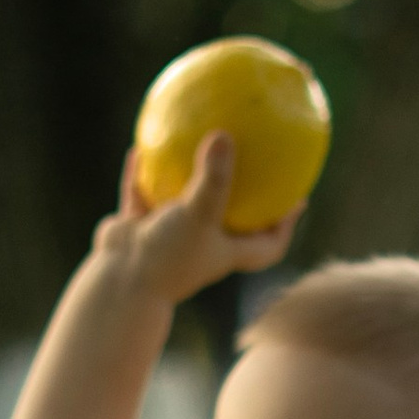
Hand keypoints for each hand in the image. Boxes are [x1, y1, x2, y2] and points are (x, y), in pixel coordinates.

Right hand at [93, 132, 299, 308]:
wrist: (120, 282)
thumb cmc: (168, 255)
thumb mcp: (200, 213)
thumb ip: (215, 177)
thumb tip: (224, 135)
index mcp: (224, 252)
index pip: (267, 246)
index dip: (284, 226)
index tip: (299, 200)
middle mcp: (199, 246)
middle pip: (227, 222)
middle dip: (239, 199)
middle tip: (251, 162)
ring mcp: (167, 239)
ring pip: (180, 205)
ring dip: (186, 180)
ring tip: (193, 146)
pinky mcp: (138, 231)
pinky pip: (142, 196)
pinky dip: (142, 175)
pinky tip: (140, 147)